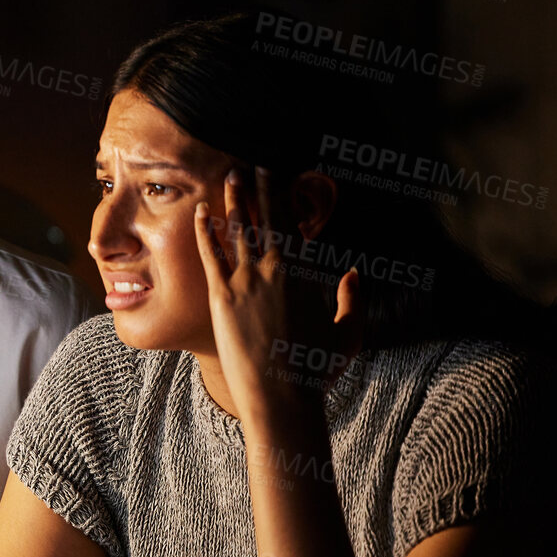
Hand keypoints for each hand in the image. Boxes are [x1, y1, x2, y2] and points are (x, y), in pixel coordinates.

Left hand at [193, 168, 356, 424]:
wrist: (284, 395)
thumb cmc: (317, 370)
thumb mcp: (348, 333)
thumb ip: (353, 299)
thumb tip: (356, 273)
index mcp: (306, 272)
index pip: (295, 225)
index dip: (286, 197)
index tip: (282, 175)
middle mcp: (278, 269)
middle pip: (268, 217)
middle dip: (261, 187)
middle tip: (254, 161)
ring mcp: (248, 281)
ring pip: (240, 229)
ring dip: (234, 198)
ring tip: (230, 173)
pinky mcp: (223, 297)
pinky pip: (211, 255)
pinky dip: (205, 230)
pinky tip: (199, 211)